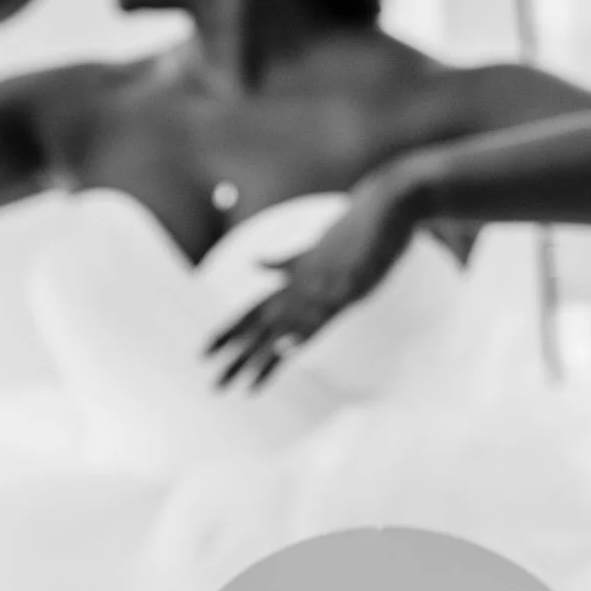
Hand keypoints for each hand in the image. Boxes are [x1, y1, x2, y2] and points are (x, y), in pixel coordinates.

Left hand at [206, 169, 426, 389]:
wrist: (387, 204)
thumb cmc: (357, 224)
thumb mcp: (317, 246)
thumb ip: (287, 261)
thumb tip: (256, 264)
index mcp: (293, 277)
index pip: (253, 309)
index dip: (229, 332)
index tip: (204, 354)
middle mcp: (301, 284)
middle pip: (261, 324)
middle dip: (238, 356)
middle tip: (215, 386)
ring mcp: (323, 287)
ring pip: (286, 327)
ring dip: (265, 357)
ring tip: (244, 384)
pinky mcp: (347, 288)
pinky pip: (321, 317)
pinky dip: (301, 334)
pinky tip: (284, 349)